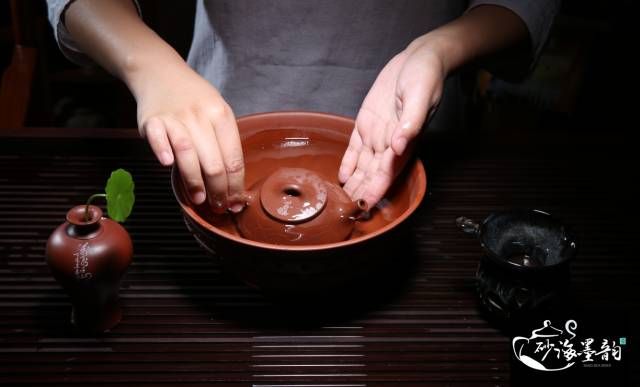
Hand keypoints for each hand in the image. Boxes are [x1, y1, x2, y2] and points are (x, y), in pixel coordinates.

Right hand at [133, 61, 244, 212]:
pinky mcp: (152, 120)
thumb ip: (223, 142)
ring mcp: (175, 117)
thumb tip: (232, 183)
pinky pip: (158, 138)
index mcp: (222, 115)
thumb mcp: (217, 112)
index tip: (236, 202)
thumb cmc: (193, 98)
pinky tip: (168, 166)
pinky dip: (163, 151)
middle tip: (219, 207)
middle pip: (214, 162)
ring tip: (199, 199)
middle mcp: (201, 116)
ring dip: (194, 181)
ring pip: (189, 154)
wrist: (160, 73)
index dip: (236, 185)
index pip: (234, 158)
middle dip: (219, 191)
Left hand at [339, 38, 445, 206]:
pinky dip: (349, 163)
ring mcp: (378, 134)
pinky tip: (342, 177)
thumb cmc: (425, 77)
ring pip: (362, 166)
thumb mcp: (420, 98)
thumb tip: (399, 147)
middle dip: (360, 194)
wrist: (420, 59)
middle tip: (344, 212)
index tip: (363, 207)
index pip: (386, 174)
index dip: (375, 191)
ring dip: (353, 183)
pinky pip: (355, 148)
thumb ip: (410, 124)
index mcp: (403, 142)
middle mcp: (389, 143)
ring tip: (339, 200)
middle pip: (372, 175)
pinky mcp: (367, 123)